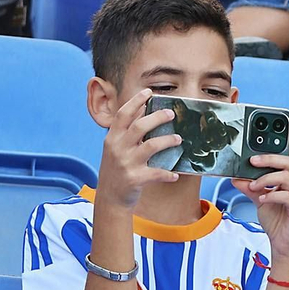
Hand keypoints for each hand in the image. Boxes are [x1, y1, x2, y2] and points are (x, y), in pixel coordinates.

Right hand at [95, 89, 181, 212]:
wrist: (109, 198)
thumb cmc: (116, 170)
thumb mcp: (115, 149)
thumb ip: (126, 133)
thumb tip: (144, 111)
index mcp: (112, 138)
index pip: (123, 115)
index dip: (135, 101)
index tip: (149, 91)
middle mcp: (117, 148)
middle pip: (139, 127)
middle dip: (157, 117)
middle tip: (172, 113)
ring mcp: (126, 164)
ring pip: (150, 146)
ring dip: (167, 141)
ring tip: (179, 139)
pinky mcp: (135, 179)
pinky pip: (156, 173)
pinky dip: (167, 173)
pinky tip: (176, 174)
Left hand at [232, 121, 288, 268]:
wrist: (284, 244)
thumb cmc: (276, 220)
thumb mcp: (259, 199)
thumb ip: (249, 186)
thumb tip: (235, 176)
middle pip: (288, 162)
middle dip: (269, 158)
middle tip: (253, 161)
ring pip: (287, 176)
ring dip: (266, 178)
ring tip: (254, 186)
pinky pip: (286, 195)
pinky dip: (271, 195)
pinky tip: (262, 199)